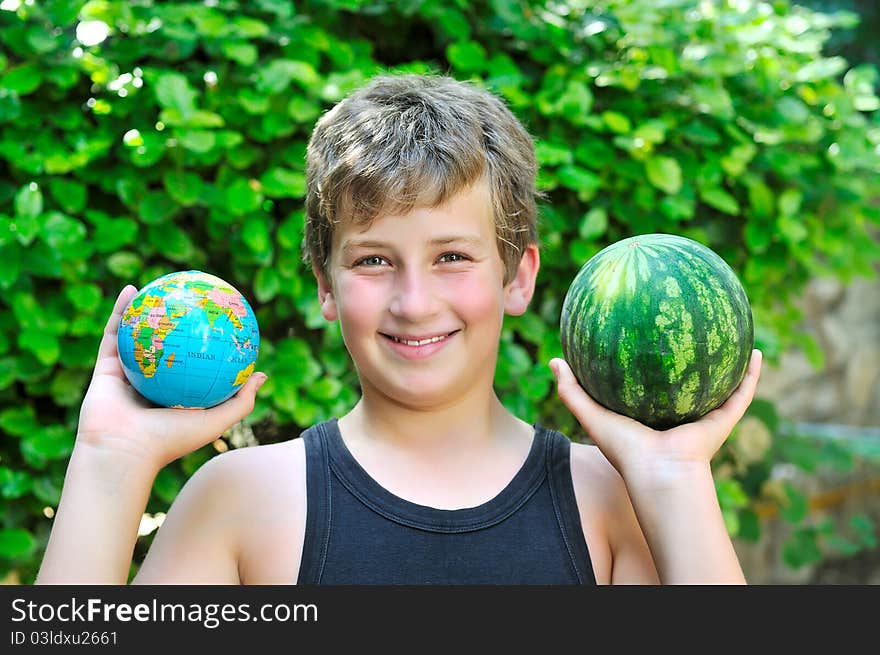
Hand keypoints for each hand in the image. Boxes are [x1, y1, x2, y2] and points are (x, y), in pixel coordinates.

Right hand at [76, 285, 267, 470]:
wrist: (123, 452)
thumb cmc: (171, 440)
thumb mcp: (216, 421)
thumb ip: (241, 401)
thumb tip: (261, 375)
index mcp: (175, 400)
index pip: (193, 367)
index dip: (204, 345)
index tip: (218, 322)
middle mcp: (151, 387)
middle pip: (165, 349)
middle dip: (175, 324)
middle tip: (190, 300)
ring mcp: (126, 378)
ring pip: (137, 337)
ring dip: (145, 311)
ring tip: (159, 286)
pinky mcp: (104, 369)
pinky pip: (113, 334)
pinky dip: (120, 311)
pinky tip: (132, 290)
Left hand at [550, 350, 762, 484]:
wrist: (659, 473)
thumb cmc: (625, 449)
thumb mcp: (592, 415)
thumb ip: (572, 391)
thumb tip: (554, 360)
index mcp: (650, 412)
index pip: (651, 381)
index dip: (651, 358)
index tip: (650, 329)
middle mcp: (679, 413)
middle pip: (687, 379)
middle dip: (691, 354)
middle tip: (690, 322)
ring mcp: (703, 416)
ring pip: (721, 383)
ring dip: (728, 361)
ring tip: (732, 330)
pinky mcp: (723, 420)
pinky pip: (742, 393)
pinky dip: (752, 375)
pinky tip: (756, 350)